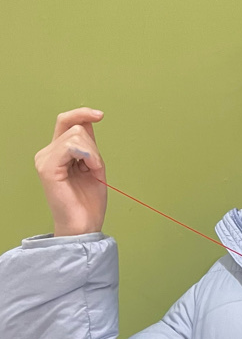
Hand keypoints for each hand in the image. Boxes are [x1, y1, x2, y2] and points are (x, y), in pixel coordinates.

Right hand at [34, 108, 106, 235]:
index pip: (66, 122)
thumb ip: (88, 144)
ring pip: (76, 135)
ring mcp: (45, 159)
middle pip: (75, 128)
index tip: (100, 115)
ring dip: (93, 153)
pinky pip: (71, 146)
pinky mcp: (47, 167)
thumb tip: (88, 121)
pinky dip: (88, 156)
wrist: (84, 225)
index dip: (82, 114)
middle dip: (94, 146)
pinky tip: (90, 170)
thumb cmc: (88, 202)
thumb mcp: (94, 165)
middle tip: (95, 168)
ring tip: (92, 172)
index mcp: (56, 153)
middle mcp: (47, 153)